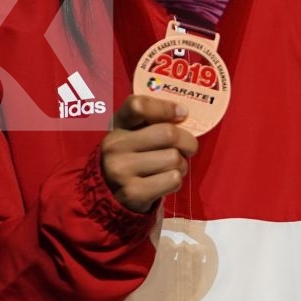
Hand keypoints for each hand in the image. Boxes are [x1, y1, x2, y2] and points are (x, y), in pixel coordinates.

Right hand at [101, 95, 199, 213]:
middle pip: (168, 134)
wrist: (113, 195)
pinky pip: (173, 179)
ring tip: (171, 168)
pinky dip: (176, 181)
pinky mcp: (133, 193)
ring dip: (181, 164)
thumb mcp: (135, 133)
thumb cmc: (134, 157)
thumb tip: (182, 113)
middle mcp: (114, 146)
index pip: (138, 105)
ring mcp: (121, 170)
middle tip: (187, 148)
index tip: (181, 114)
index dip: (165, 108)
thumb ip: (154, 119)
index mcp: (116, 125)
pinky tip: (164, 182)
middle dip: (187, 142)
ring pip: (174, 158)